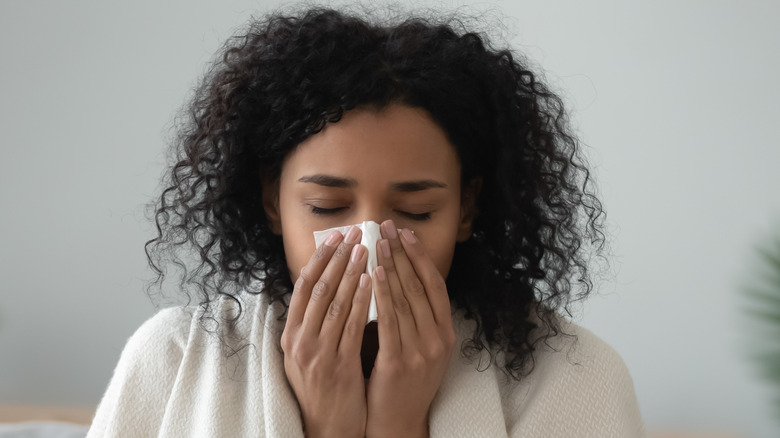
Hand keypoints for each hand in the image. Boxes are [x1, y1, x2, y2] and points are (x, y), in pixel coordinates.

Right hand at [281, 226, 371, 437]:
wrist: (327, 427)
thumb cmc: (323, 387)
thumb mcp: (308, 353)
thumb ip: (314, 323)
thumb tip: (328, 284)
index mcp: (291, 334)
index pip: (304, 286)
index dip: (320, 258)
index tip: (335, 236)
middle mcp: (299, 340)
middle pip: (318, 288)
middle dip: (337, 257)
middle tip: (354, 233)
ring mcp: (317, 353)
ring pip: (335, 302)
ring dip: (351, 272)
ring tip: (366, 249)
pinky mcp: (338, 365)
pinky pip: (351, 326)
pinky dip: (362, 300)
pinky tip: (373, 282)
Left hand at [365, 220, 455, 437]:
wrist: (398, 422)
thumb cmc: (403, 382)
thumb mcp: (420, 347)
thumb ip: (415, 317)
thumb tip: (398, 275)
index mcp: (446, 333)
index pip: (435, 285)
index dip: (420, 256)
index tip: (405, 233)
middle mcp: (438, 340)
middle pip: (419, 286)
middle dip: (401, 253)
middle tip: (386, 227)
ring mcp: (421, 351)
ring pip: (405, 299)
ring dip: (390, 266)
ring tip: (377, 242)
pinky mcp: (400, 362)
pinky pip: (390, 321)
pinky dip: (382, 295)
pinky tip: (373, 275)